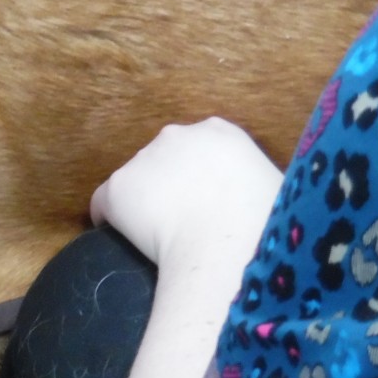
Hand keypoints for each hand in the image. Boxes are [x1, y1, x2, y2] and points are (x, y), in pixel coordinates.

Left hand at [89, 117, 281, 268]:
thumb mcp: (274, 188)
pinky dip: (109, 220)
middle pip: (164, 160)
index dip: (197, 177)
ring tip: (159, 236)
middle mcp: (177, 135)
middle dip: (169, 185)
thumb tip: (254, 197)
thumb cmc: (265, 225)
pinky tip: (121, 239)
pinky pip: (103, 205)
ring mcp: (143, 159)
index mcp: (220, 132)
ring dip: (143, 203)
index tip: (203, 201)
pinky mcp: (117, 187)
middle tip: (182, 221)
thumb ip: (253, 181)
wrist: (229, 245)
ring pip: (136, 182)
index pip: (198, 150)